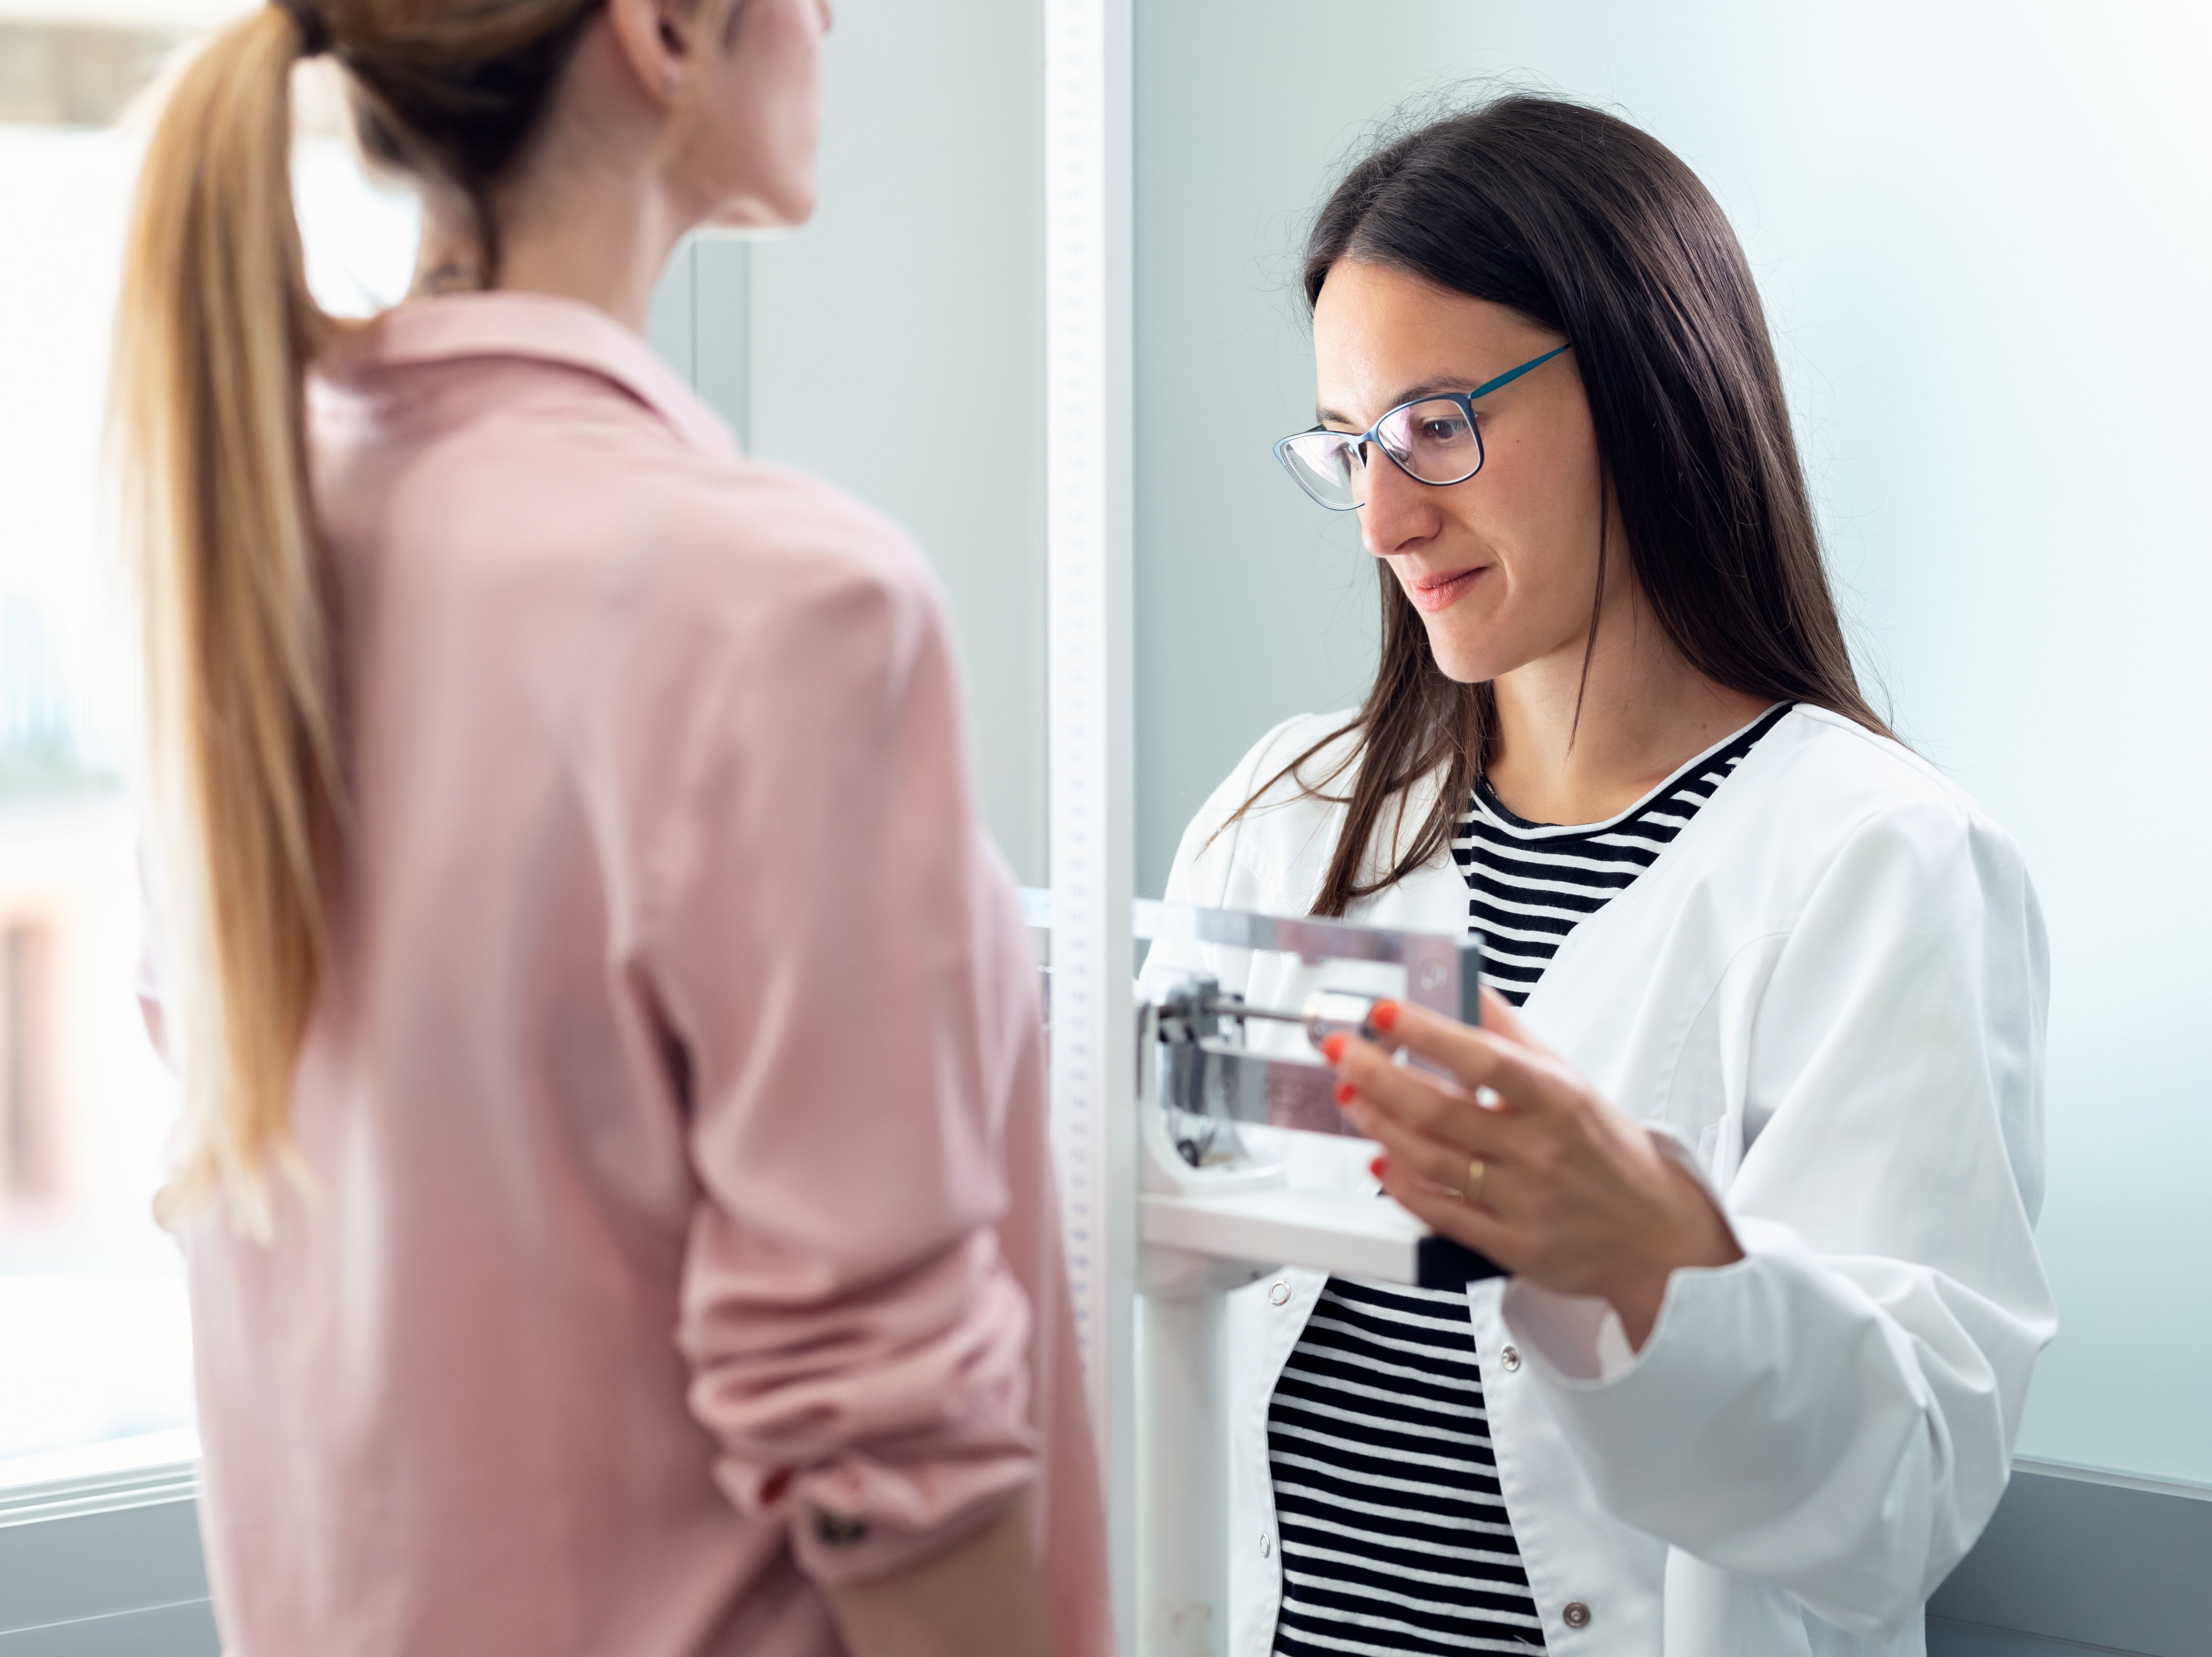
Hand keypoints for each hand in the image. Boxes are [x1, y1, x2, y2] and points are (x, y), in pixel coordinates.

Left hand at [1325, 988, 1741, 1349]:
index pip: (1484, 1059)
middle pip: (1441, 1111)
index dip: (1429, 1033)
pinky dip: (1402, 1186)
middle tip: (1341, 1052)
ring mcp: (1524, 1201)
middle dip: (1379, 1077)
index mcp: (1557, 1099)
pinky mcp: (1511, 1246)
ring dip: (1379, 1125)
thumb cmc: (1603, 1147)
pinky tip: (1377, 1158)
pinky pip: (1442, 1214)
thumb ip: (1511, 1033)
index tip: (1384, 1011)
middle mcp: (1539, 1149)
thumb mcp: (1569, 1079)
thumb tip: (1465, 983)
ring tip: (1349, 1095)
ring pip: (1431, 1161)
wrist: (1654, 1234)